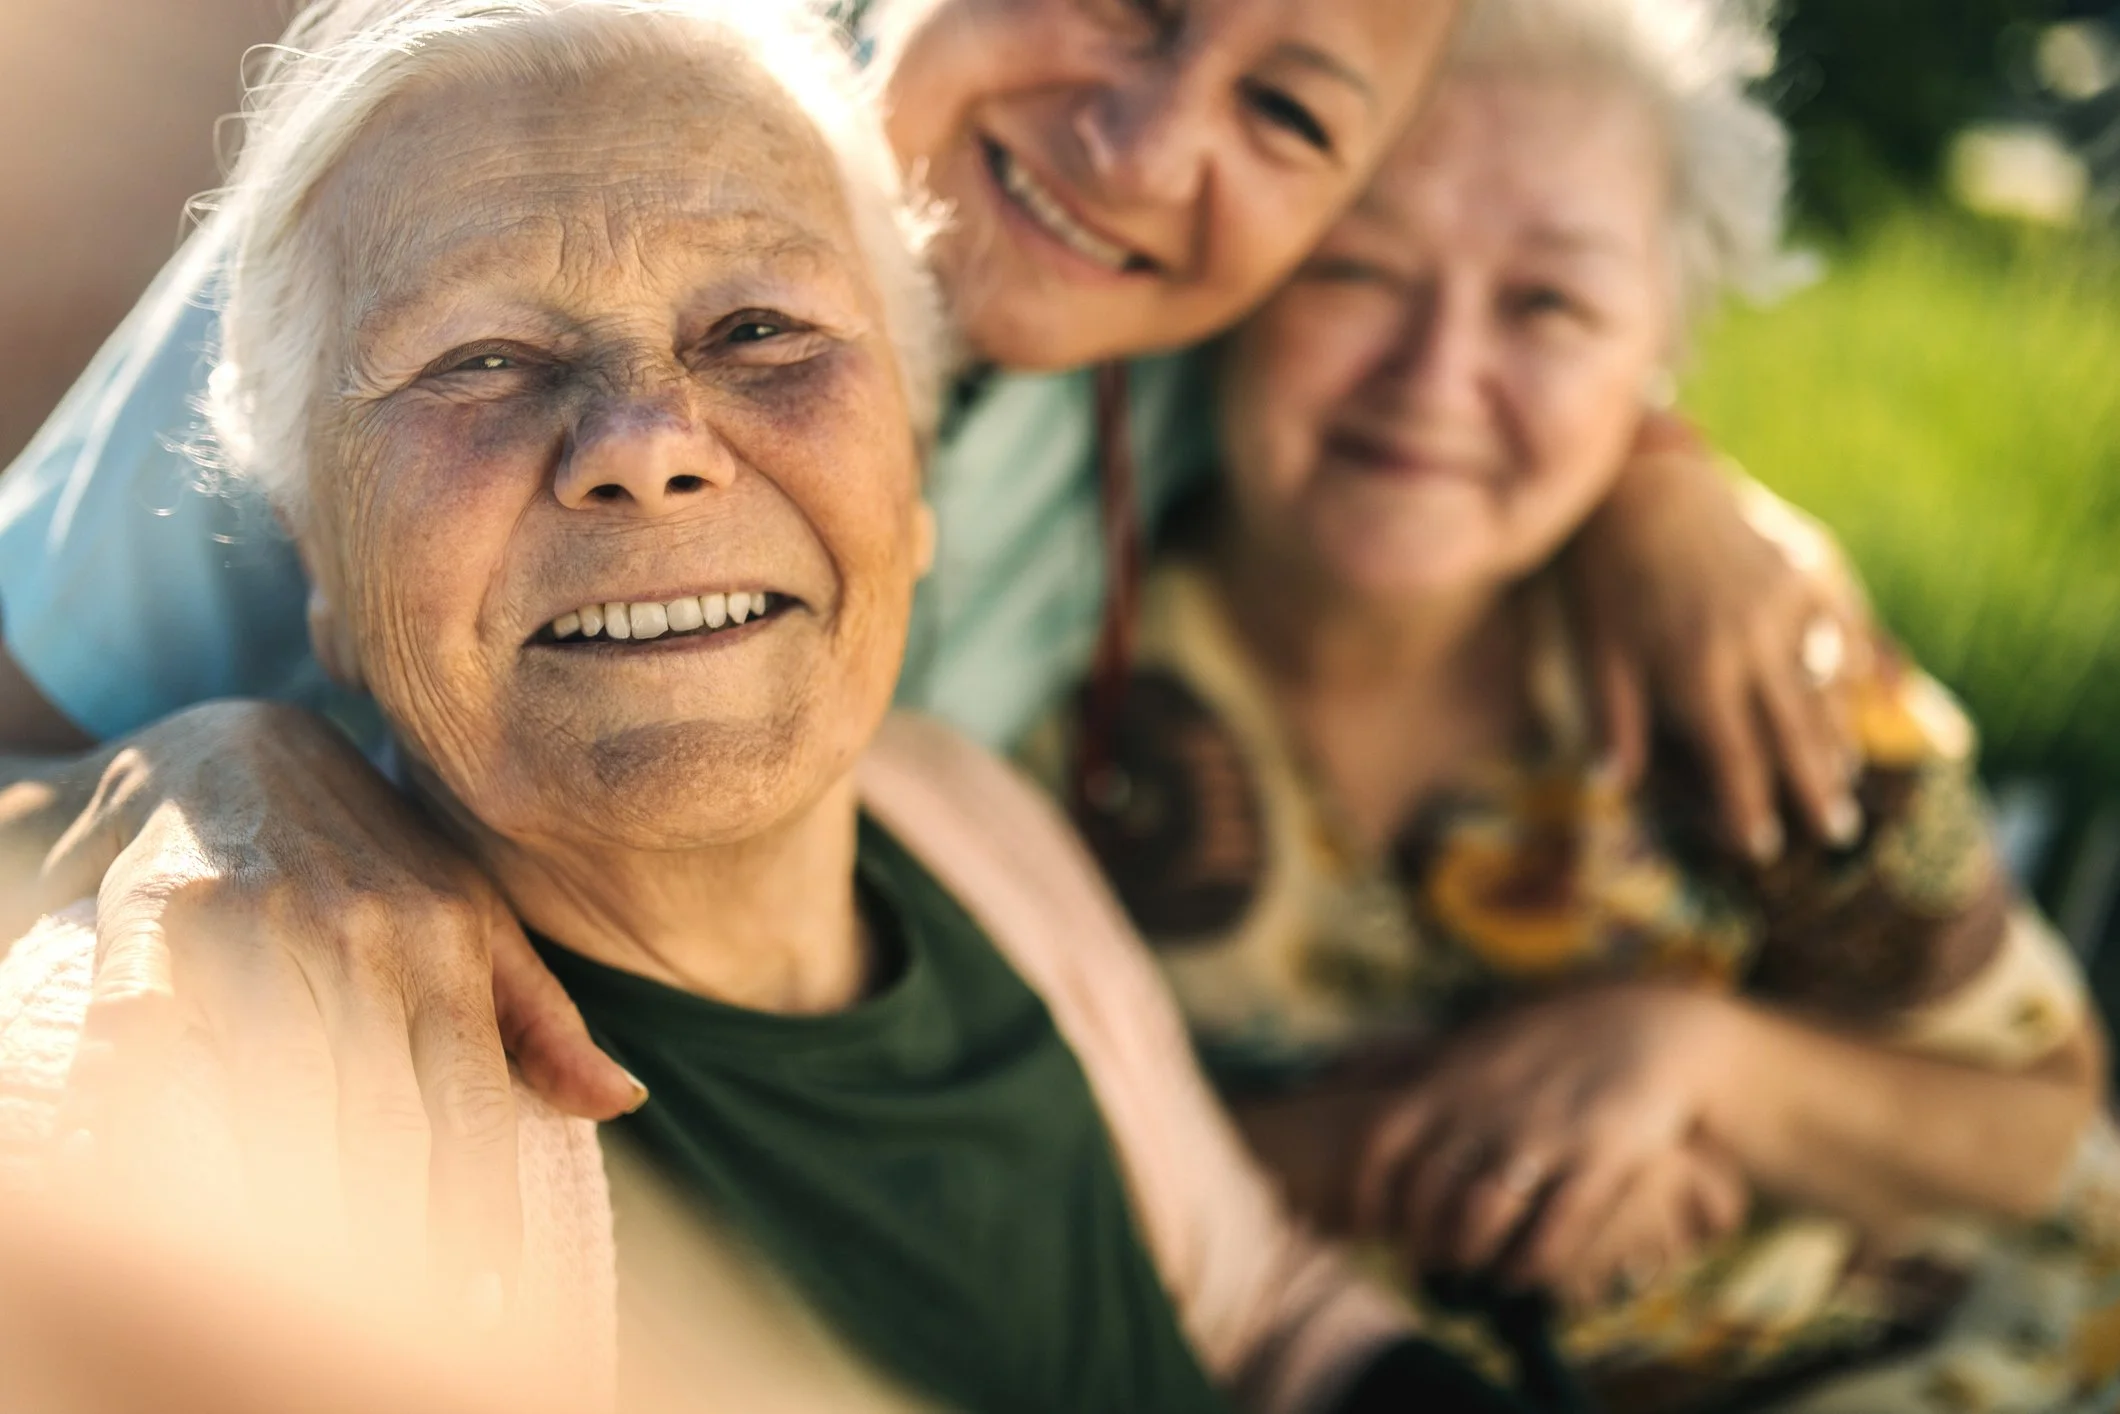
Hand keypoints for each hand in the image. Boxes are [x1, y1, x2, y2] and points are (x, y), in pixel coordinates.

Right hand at [32, 701, 643, 1299]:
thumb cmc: (364, 852)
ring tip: (300, 1285)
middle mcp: (363, 930)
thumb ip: (538, 1017)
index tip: (483, 1302)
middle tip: (397, 1321)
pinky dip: (143, 1108)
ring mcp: (262, 921)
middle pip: (377, 1115)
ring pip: (282, 1089)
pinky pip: (152, 1034)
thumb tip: (621, 1104)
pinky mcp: (161, 915)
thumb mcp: (469, 913)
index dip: (474, 1210)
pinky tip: (146, 1184)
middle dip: (390, 1227)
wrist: (219, 746)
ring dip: (289, 1198)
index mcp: (447, 940)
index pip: (468, 1102)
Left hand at [1354, 985, 1744, 1295]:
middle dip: (1420, 1237)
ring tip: (1475, 1266)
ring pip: (1478, 1217)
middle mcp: (1489, 1108)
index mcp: (1451, 1079)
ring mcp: (1544, 1133)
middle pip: (1426, 1194)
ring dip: (1469, 1254)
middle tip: (1428, 1256)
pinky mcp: (1600, 1158)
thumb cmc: (1548, 1037)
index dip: (1365, 1193)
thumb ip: (1419, 1065)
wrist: (1648, 1024)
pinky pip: (1553, 1230)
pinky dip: (1531, 1264)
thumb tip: (1345, 1074)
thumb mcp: (1476, 1039)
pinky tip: (1526, 1273)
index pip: (1382, 1144)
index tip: (1366, 1223)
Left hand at [1569, 413, 1865, 862]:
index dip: (1749, 810)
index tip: (1759, 849)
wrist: (1641, 483)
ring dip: (1838, 739)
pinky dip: (1858, 670)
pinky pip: (1848, 632)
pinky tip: (1863, 698)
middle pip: (1797, 737)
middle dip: (1815, 791)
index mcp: (1699, 675)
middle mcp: (1754, 647)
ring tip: (1846, 779)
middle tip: (1834, 835)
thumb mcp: (1599, 654)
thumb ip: (1615, 724)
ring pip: (1829, 691)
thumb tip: (1611, 789)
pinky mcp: (1811, 571)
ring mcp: (1790, 607)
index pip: (1737, 763)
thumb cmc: (1607, 576)